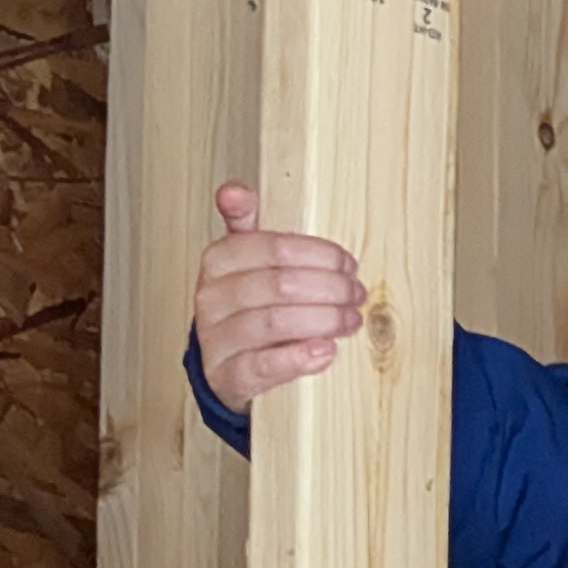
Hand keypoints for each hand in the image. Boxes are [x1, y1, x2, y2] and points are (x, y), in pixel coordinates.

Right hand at [195, 184, 368, 403]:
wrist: (222, 366)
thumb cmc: (244, 307)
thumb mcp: (245, 261)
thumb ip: (246, 224)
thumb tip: (234, 190)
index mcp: (218, 261)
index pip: (274, 247)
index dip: (319, 255)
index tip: (348, 263)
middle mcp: (211, 298)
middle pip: (279, 285)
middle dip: (329, 289)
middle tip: (357, 294)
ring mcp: (216, 339)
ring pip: (274, 322)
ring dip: (323, 321)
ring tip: (350, 320)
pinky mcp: (227, 377)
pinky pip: (262, 366)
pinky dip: (298, 359)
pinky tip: (325, 351)